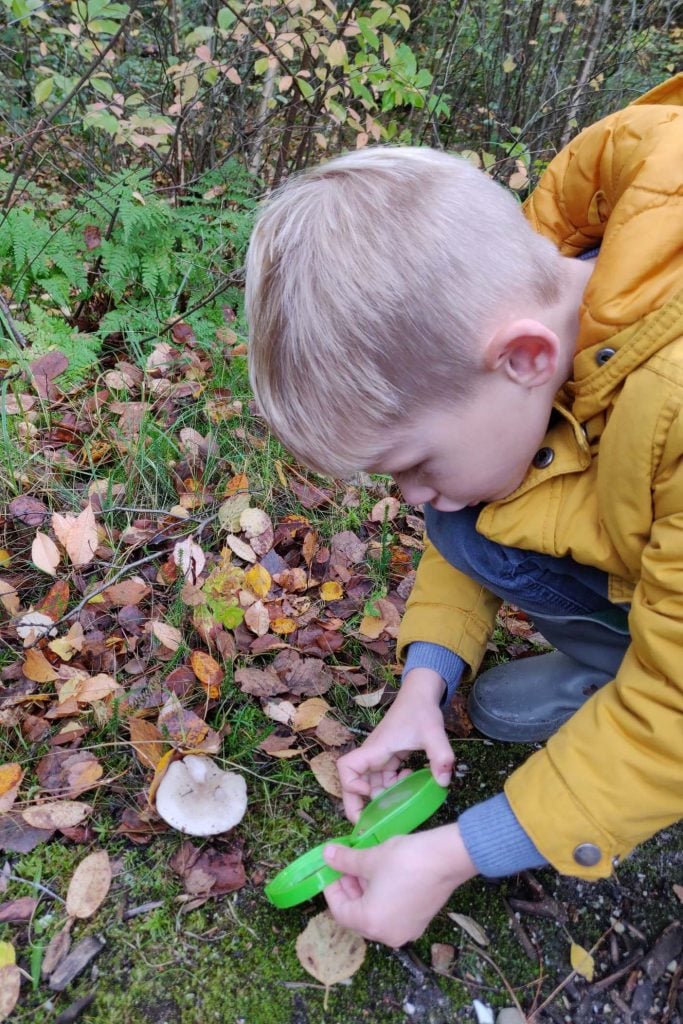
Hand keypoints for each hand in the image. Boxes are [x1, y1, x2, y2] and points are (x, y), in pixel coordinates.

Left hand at [323, 823, 477, 946]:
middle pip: (357, 916)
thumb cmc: (405, 860)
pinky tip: (382, 876)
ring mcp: (406, 931)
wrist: (447, 859)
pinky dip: (381, 899)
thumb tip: (326, 854)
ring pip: (375, 915)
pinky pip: (391, 914)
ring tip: (363, 868)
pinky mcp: (419, 922)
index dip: (331, 889)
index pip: (339, 911)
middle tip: (345, 867)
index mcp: (371, 923)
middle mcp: (387, 935)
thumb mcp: (369, 858)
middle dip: (348, 891)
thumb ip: (344, 860)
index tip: (329, 870)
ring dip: (364, 893)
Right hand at [336, 668, 454, 821]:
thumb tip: (444, 782)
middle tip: (373, 825)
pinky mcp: (388, 757)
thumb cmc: (421, 710)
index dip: (351, 786)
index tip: (370, 795)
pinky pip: (383, 778)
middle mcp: (373, 754)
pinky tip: (409, 782)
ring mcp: (380, 756)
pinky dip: (392, 786)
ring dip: (380, 797)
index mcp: (376, 748)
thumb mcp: (434, 733)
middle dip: (360, 805)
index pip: (347, 768)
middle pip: (354, 783)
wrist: (420, 695)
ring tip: (398, 807)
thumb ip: (441, 755)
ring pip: (370, 784)